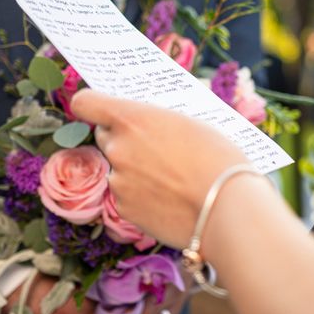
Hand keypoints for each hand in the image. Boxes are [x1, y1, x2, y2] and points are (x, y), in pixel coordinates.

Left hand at [71, 89, 247, 248]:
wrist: (228, 209)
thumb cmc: (218, 160)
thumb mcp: (190, 125)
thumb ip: (157, 123)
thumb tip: (146, 128)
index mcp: (132, 119)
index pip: (86, 103)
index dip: (92, 105)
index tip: (102, 110)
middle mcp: (117, 148)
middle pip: (105, 137)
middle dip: (123, 140)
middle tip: (153, 148)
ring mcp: (118, 181)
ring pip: (119, 170)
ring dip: (136, 172)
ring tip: (171, 180)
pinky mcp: (125, 210)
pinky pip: (127, 197)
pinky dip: (143, 197)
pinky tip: (169, 200)